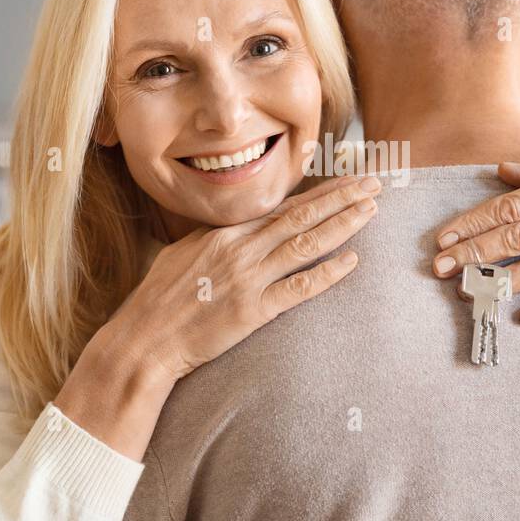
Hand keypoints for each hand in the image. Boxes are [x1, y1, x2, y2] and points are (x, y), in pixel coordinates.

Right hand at [100, 172, 381, 381]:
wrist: (145, 339)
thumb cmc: (158, 299)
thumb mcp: (183, 254)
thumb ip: (215, 238)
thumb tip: (237, 229)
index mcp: (224, 233)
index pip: (282, 206)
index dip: (319, 193)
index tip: (347, 181)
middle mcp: (240, 248)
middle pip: (301, 216)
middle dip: (341, 197)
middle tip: (374, 183)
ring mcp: (248, 278)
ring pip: (306, 243)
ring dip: (342, 224)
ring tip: (370, 209)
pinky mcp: (253, 310)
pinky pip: (299, 288)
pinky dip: (327, 273)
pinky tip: (352, 261)